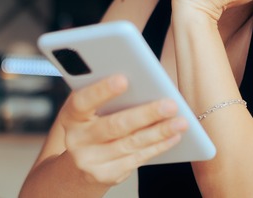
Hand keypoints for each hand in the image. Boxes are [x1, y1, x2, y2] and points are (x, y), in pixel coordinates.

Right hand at [58, 74, 187, 185]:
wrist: (78, 164)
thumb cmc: (90, 123)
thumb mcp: (88, 108)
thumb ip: (105, 95)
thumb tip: (141, 80)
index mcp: (70, 116)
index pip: (83, 101)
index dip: (101, 91)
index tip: (124, 79)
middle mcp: (77, 140)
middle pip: (114, 126)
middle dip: (145, 114)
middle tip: (170, 104)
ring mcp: (91, 160)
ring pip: (131, 143)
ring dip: (159, 132)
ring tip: (181, 121)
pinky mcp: (106, 175)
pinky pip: (137, 159)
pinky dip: (158, 146)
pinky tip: (173, 136)